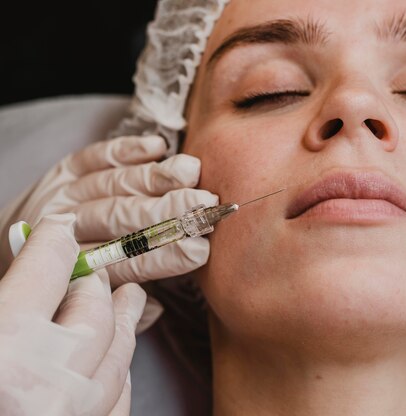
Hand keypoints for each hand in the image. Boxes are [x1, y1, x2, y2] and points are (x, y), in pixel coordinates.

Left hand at [0, 135, 217, 286]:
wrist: (15, 247)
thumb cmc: (67, 279)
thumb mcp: (88, 301)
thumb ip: (119, 304)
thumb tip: (154, 307)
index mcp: (78, 272)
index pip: (128, 264)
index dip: (165, 257)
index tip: (199, 249)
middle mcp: (67, 232)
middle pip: (120, 218)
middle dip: (168, 211)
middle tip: (204, 207)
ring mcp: (63, 197)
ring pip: (111, 185)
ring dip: (154, 178)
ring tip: (190, 173)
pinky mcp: (62, 171)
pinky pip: (94, 157)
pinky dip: (126, 150)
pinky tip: (157, 148)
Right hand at [0, 214, 145, 414]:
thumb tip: (23, 273)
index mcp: (5, 349)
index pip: (46, 268)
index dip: (51, 243)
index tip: (55, 233)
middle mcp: (48, 381)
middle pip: (92, 306)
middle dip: (90, 281)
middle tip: (88, 270)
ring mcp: (74, 415)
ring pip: (117, 349)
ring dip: (122, 319)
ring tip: (130, 298)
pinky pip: (119, 398)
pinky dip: (120, 371)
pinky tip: (120, 360)